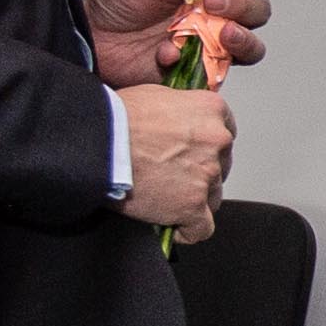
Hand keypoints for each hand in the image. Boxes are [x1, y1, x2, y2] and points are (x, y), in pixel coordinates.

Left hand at [85, 0, 283, 85]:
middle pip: (258, 10)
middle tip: (214, 1)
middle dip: (245, 5)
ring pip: (251, 46)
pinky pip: (215, 71)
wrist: (92, 38)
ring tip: (223, 34)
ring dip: (245, 39)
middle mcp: (217, 12)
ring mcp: (211, 42)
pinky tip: (166, 52)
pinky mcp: (199, 70)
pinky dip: (193, 60)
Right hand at [119, 82, 232, 242]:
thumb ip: (181, 110)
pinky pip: (202, 229)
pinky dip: (187, 231)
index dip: (207, 148)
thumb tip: (181, 123)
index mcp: (210, 110)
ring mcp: (207, 174)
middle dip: (200, 174)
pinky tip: (171, 226)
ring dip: (194, 201)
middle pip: (220, 166)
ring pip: (213, 197)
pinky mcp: (193, 204)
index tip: (194, 155)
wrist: (99, 143)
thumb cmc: (117, 118)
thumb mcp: (156, 95)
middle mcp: (216, 141)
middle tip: (173, 177)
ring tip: (166, 200)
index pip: (226, 134)